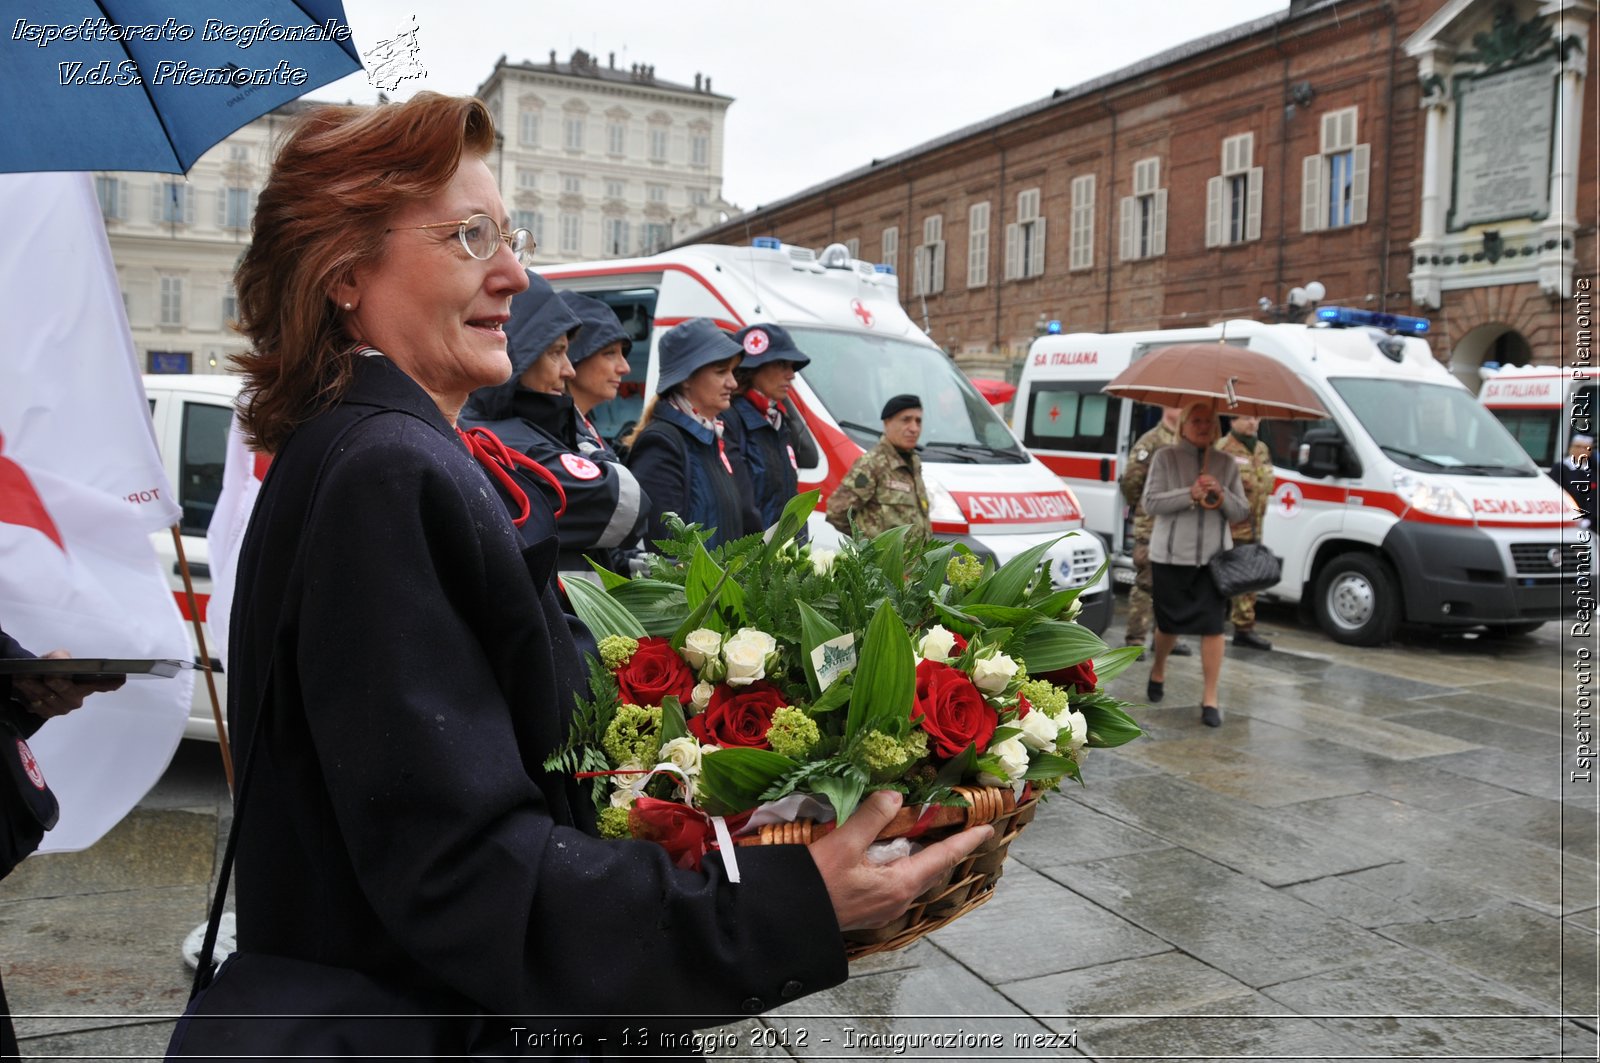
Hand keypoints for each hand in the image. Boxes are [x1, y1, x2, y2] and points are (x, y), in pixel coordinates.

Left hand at [14, 650, 123, 719]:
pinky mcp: (47, 714)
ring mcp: (62, 708)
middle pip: (68, 690)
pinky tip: (25, 690)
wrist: (33, 680)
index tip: (121, 678)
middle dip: (56, 682)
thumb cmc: (51, 668)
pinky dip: (30, 697)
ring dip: (36, 689)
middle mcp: (77, 698)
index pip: (102, 684)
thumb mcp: (56, 656)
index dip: (111, 682)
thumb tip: (61, 663)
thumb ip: (60, 656)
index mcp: (86, 684)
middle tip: (46, 676)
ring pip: (50, 698)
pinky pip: (38, 706)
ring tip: (26, 679)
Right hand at [808, 790, 992, 931]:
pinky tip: (892, 853)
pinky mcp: (868, 908)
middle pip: (931, 868)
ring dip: (922, 855)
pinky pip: (896, 882)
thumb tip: (896, 796)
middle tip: (959, 827)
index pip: (942, 857)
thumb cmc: (816, 883)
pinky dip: (903, 863)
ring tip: (927, 835)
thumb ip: (872, 816)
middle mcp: (898, 900)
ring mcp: (883, 907)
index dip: (965, 841)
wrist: (789, 919)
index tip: (987, 829)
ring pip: (913, 876)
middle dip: (945, 847)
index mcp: (900, 885)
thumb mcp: (844, 843)